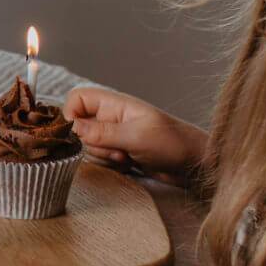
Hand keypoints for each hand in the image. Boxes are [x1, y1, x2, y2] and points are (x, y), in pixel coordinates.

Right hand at [63, 87, 206, 185]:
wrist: (195, 165)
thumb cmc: (172, 144)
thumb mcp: (136, 137)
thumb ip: (102, 132)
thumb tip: (71, 128)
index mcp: (114, 104)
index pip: (76, 99)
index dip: (70, 115)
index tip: (78, 135)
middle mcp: (110, 117)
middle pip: (78, 126)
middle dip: (92, 144)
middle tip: (118, 151)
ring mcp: (113, 135)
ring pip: (87, 146)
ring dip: (103, 157)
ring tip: (127, 158)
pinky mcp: (118, 151)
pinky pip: (99, 159)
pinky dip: (110, 166)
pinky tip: (129, 165)